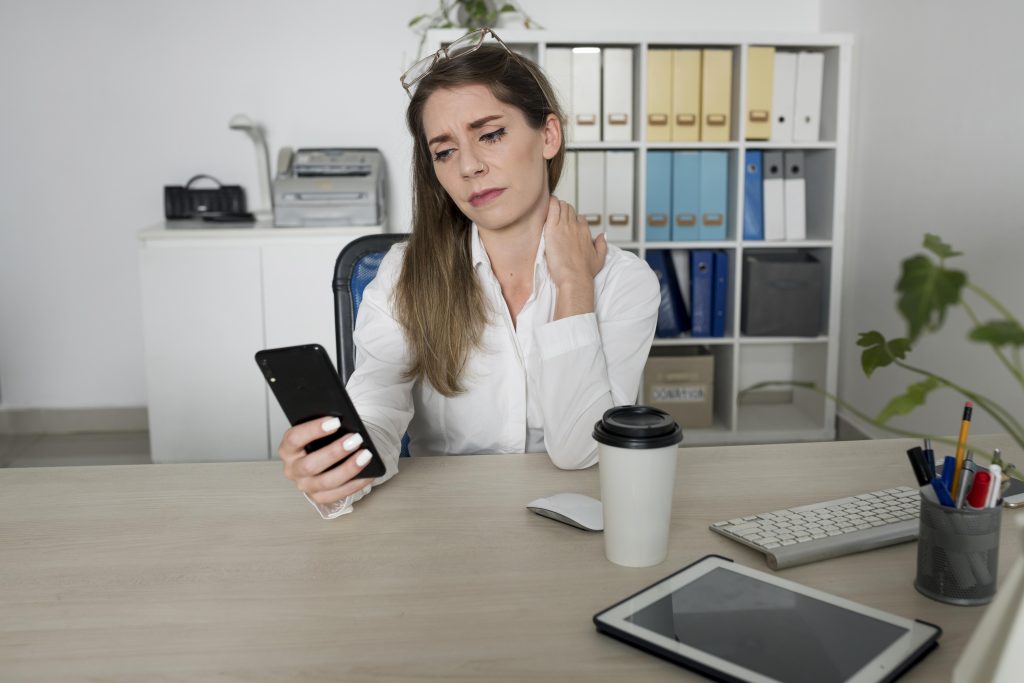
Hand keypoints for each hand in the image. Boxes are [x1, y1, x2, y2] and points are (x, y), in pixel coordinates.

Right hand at [278, 417, 374, 505]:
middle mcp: (292, 469)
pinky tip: (369, 473)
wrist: (324, 458)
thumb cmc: (321, 440)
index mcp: (287, 449)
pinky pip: (338, 494)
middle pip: (310, 465)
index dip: (314, 429)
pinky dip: (355, 484)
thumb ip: (327, 426)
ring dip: (348, 468)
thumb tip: (346, 422)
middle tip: (356, 439)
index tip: (336, 421)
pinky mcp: (319, 497)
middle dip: (335, 452)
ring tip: (366, 455)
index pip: (295, 438)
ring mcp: (305, 485)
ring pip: (326, 482)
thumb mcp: (320, 430)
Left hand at [542, 196, 607, 317]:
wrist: (574, 278)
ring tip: (550, 215)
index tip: (566, 225)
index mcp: (586, 232)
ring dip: (556, 208)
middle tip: (555, 220)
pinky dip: (550, 204)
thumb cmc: (584, 272)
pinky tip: (546, 207)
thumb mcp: (599, 258)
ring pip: (562, 206)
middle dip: (563, 212)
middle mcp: (576, 226)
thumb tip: (602, 235)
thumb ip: (602, 245)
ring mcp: (565, 226)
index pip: (579, 217)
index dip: (572, 220)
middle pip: (570, 210)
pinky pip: (552, 208)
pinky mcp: (553, 228)